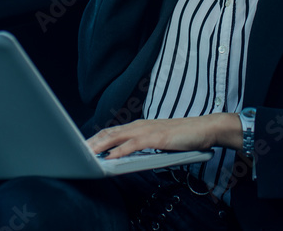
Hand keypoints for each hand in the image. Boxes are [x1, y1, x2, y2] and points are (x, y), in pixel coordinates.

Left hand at [86, 114, 241, 158]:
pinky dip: (120, 151)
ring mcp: (148, 130)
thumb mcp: (159, 141)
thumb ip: (143, 146)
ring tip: (87, 154)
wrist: (205, 128)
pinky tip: (110, 157)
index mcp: (140, 126)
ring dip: (100, 146)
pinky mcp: (156, 137)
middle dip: (92, 142)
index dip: (96, 138)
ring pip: (117, 137)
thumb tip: (127, 156)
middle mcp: (140, 125)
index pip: (112, 131)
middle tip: (77, 151)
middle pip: (109, 132)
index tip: (83, 146)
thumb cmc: (184, 136)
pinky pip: (133, 145)